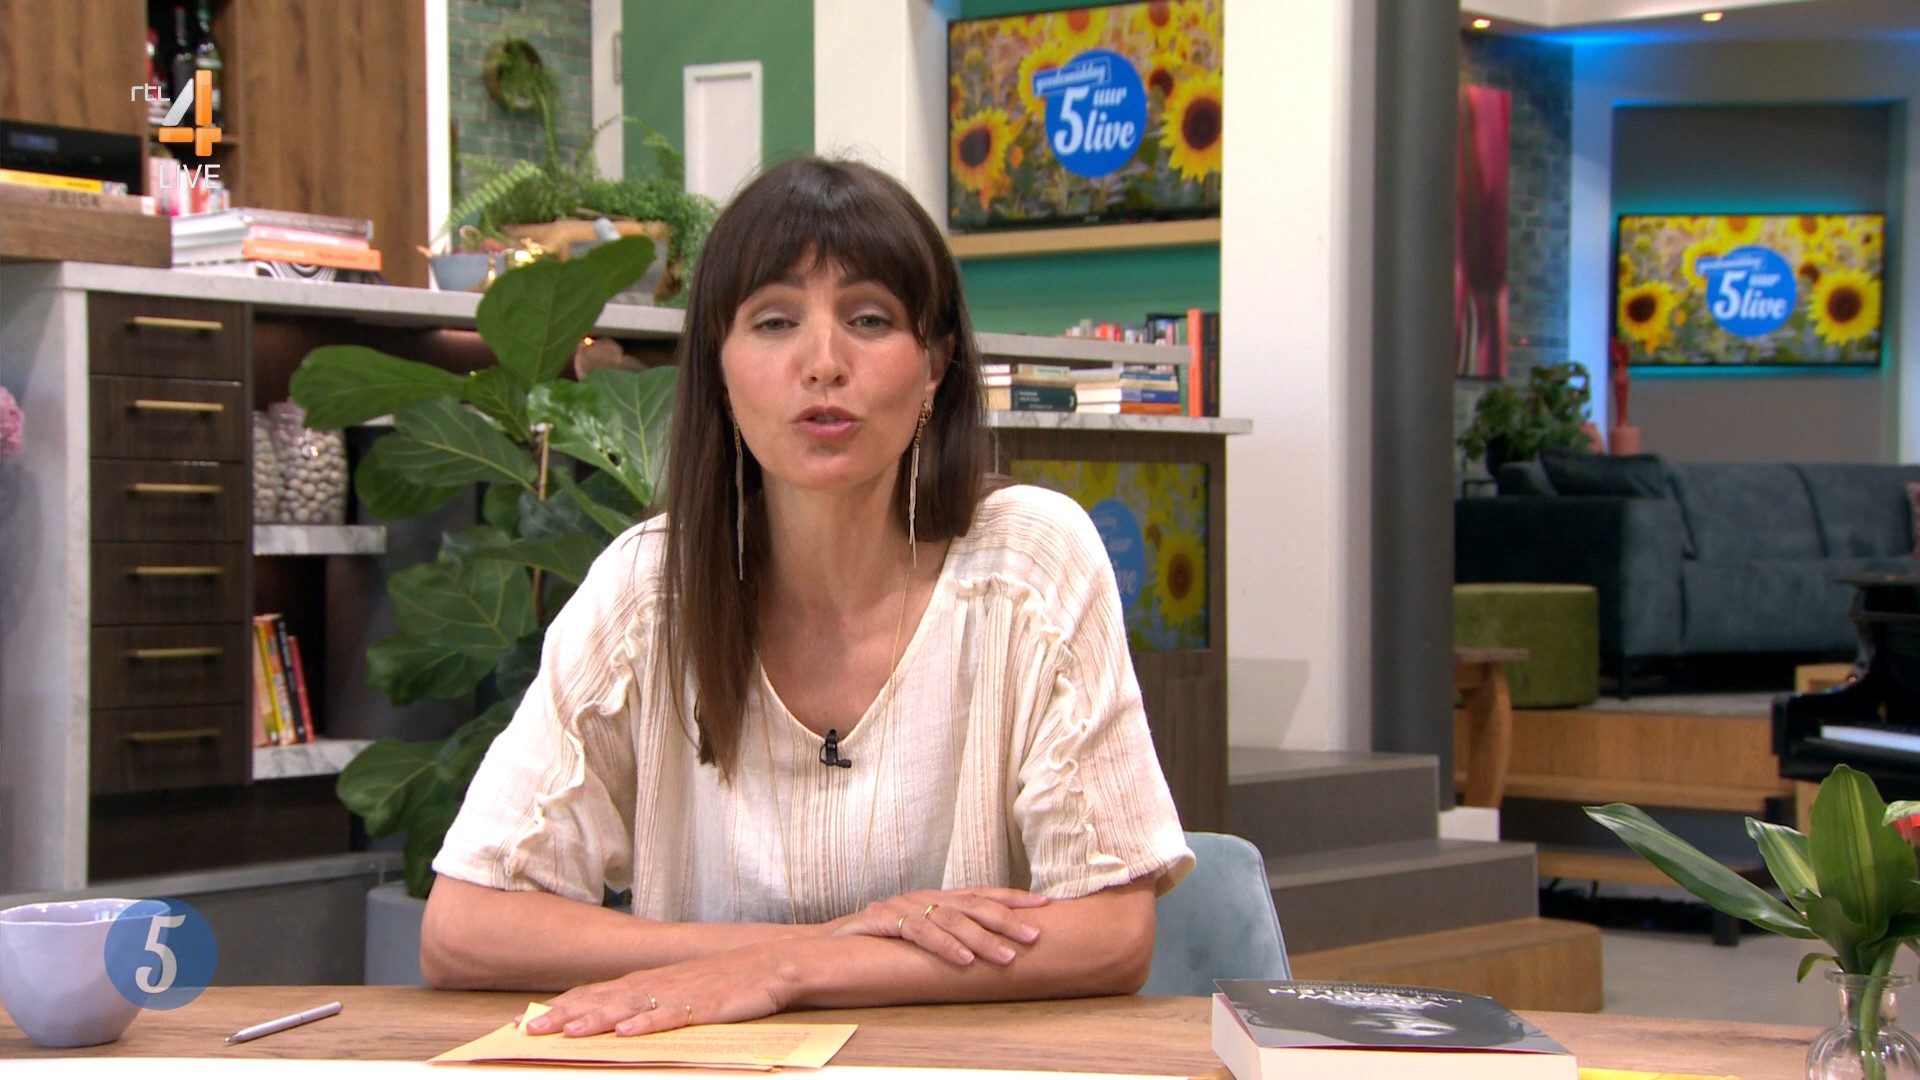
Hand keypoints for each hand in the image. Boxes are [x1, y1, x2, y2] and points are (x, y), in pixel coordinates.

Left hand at [524, 948, 789, 1037]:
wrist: (775, 964)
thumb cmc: (730, 981)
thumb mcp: (684, 989)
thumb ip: (650, 1001)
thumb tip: (618, 1020)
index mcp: (651, 980)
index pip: (598, 991)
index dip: (564, 1005)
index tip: (530, 1020)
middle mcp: (659, 984)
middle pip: (604, 998)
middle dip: (565, 1014)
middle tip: (530, 1029)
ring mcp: (680, 994)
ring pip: (630, 1007)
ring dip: (597, 1019)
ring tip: (568, 1031)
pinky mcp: (704, 1006)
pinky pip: (671, 1017)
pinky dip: (647, 1024)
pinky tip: (627, 1033)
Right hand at [827, 887, 1047, 966]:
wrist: (829, 939)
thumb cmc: (879, 938)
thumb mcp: (920, 930)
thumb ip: (949, 931)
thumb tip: (990, 942)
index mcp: (937, 898)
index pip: (982, 893)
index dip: (1013, 898)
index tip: (1045, 904)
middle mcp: (925, 897)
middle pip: (974, 905)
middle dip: (1008, 919)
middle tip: (1035, 935)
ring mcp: (905, 906)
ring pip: (951, 920)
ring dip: (982, 939)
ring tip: (1007, 956)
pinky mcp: (885, 920)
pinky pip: (920, 933)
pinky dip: (944, 947)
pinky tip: (964, 960)